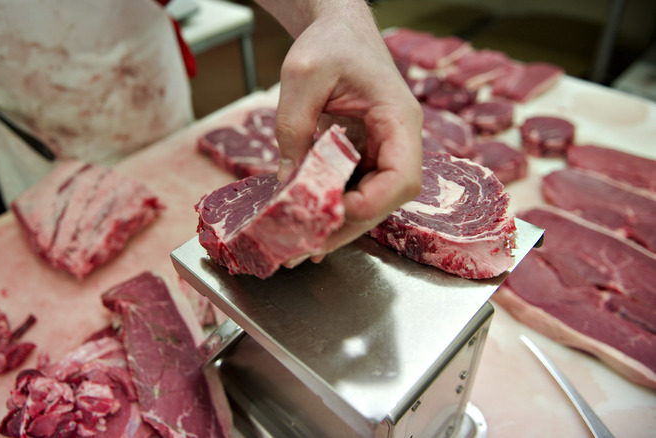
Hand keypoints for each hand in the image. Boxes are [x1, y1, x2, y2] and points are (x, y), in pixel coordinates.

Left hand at [274, 4, 422, 260]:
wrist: (338, 29)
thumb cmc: (329, 42)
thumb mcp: (302, 76)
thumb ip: (293, 127)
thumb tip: (287, 184)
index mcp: (397, 118)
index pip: (402, 177)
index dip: (372, 204)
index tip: (336, 212)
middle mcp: (398, 140)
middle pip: (385, 199)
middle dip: (348, 226)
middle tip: (308, 248)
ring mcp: (383, 150)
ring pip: (370, 200)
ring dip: (338, 223)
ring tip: (301, 244)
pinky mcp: (364, 154)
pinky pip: (354, 188)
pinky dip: (332, 207)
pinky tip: (306, 222)